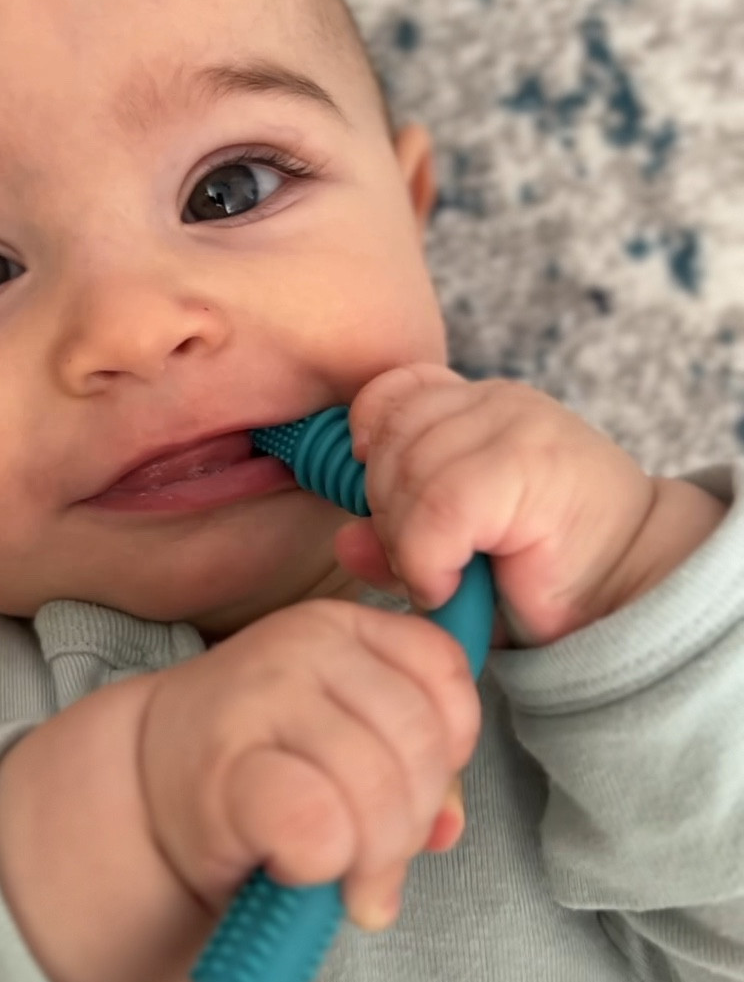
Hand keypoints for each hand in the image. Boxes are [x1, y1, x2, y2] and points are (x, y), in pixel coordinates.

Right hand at [138, 598, 480, 931]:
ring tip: (338, 875)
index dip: (449, 752)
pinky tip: (293, 867)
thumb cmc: (261, 772)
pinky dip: (321, 865)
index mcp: (343, 627)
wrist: (143, 792)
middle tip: (375, 863)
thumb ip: (413, 774)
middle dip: (411, 823)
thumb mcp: (345, 747)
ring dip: (369, 858)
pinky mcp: (228, 763)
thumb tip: (449, 828)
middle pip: (419, 742)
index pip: (446, 676)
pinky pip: (320, 826)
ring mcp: (262, 695)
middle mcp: (305, 645)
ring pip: (376, 788)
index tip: (409, 792)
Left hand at [336, 364, 724, 646]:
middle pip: (389, 436)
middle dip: (384, 510)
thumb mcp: (455, 549)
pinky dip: (428, 558)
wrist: (634, 589)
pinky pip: (437, 506)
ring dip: (406, 542)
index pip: (391, 393)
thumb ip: (398, 537)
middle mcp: (495, 402)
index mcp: (476, 406)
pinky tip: (449, 584)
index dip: (368, 442)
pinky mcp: (527, 464)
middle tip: (419, 561)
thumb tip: (346, 541)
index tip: (377, 500)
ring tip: (439, 576)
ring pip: (407, 472)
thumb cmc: (545, 571)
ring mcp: (516, 426)